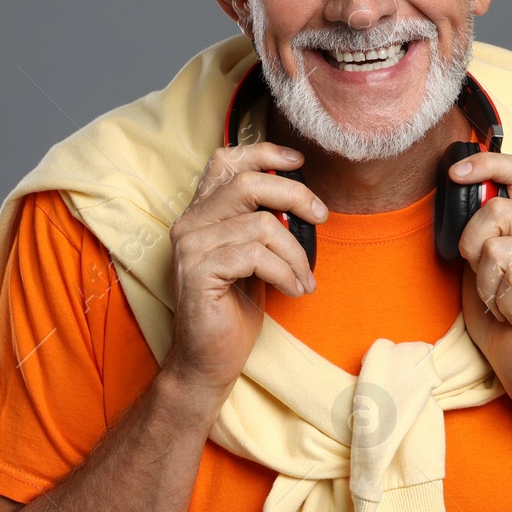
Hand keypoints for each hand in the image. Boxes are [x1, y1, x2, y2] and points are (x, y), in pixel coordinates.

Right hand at [159, 142, 327, 419]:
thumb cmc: (235, 308)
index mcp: (202, 213)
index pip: (225, 161)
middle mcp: (190, 222)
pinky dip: (285, 272)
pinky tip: (294, 290)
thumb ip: (264, 224)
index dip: (263, 152)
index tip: (298, 161)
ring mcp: (190, 246)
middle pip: (248, 184)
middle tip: (322, 218)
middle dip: (295, 196)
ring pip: (261, 225)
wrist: (210, 359)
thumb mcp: (255, 257)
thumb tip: (302, 199)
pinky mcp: (197, 271)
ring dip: (296, 253)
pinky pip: (256, 256)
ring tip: (305, 278)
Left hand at [450, 152, 511, 402]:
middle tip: (486, 279)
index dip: (488, 164)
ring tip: (503, 302)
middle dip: (473, 249)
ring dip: (487, 286)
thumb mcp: (479, 264)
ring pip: (499, 252)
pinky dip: (503, 303)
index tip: (456, 174)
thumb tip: (462, 188)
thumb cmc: (499, 314)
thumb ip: (478, 230)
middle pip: (496, 212)